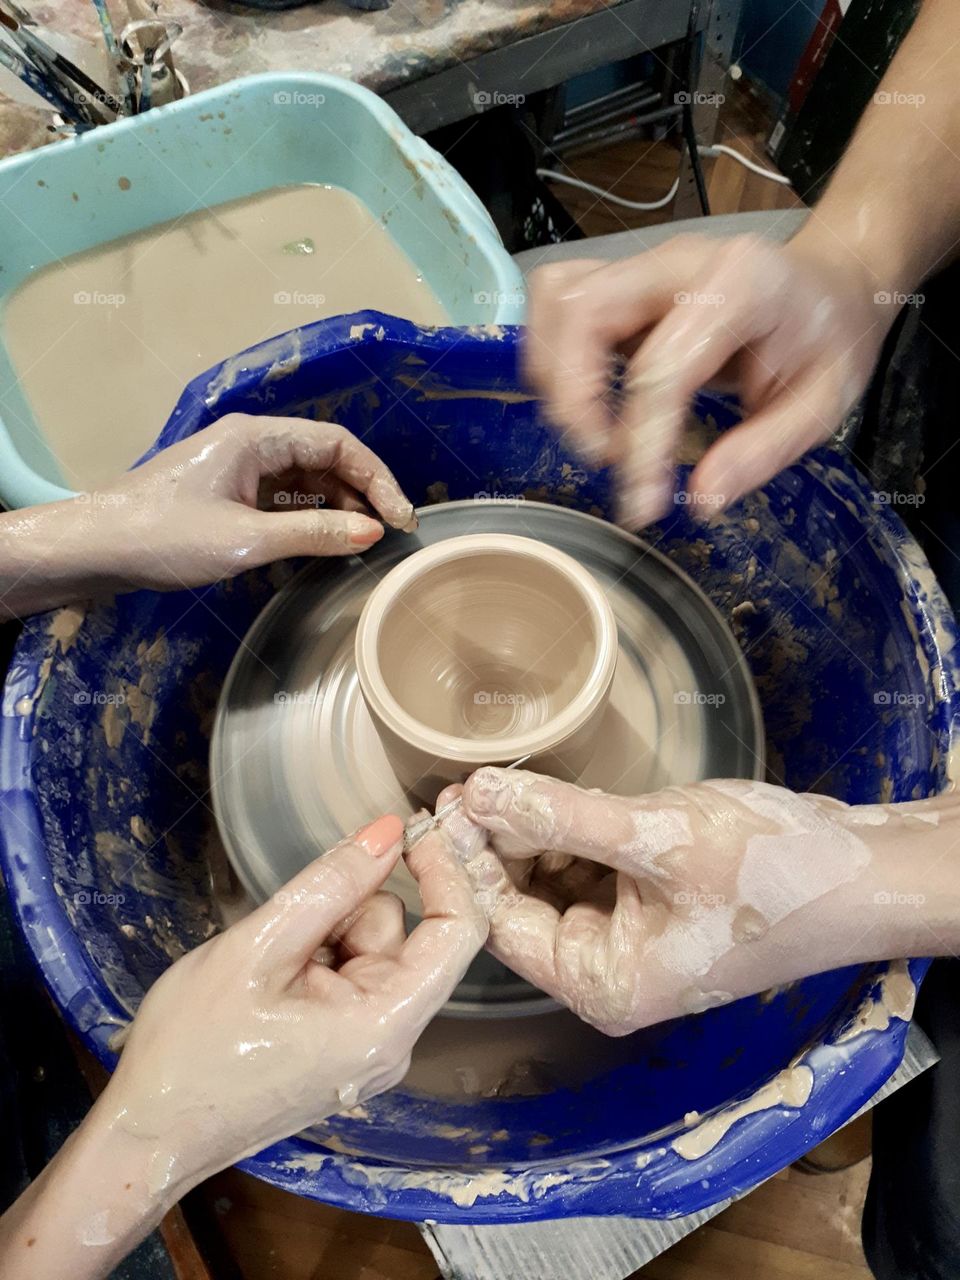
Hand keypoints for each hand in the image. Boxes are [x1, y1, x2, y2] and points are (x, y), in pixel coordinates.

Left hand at [93, 413, 416, 589]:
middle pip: (325, 457)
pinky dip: (309, 516)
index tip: (401, 517)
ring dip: (337, 505)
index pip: (337, 443)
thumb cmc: (164, 539)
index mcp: (255, 438)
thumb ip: (314, 535)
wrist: (95, 548)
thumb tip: (373, 532)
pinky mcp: (226, 492)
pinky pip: (282, 496)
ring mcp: (237, 467)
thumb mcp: (246, 541)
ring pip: (305, 478)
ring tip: (362, 540)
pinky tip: (324, 541)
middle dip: (362, 491)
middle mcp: (250, 443)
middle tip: (389, 532)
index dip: (377, 478)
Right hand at [101, 814, 484, 1192]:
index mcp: (385, 1025)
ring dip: (328, 932)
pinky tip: (271, 978)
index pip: (459, 933)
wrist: (147, 1130)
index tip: (410, 827)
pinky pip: (352, 973)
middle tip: (290, 924)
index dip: (445, 871)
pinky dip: (317, 956)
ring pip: (375, 948)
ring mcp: (370, 1045)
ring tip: (269, 962)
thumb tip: (388, 829)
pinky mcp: (346, 1044)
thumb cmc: (192, 1048)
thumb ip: (331, 885)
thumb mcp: (258, 947)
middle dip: (353, 909)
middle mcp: (393, 1040)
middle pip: (409, 937)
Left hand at [453, 768, 952, 1035]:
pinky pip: (590, 867)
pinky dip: (570, 832)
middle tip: (468, 783)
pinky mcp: (651, 901)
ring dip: (530, 833)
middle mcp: (609, 969)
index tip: (447, 805)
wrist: (864, 871)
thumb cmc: (771, 871)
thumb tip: (480, 792)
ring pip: (552, 881)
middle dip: (496, 845)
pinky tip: (556, 796)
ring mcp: (632, 935)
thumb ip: (561, 816)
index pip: (503, 926)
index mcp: (603, 982)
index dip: (469, 865)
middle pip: (522, 904)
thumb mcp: (657, 836)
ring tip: (502, 781)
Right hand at [524, 232, 887, 526]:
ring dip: (555, 375)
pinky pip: (556, 301)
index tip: (642, 505)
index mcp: (741, 284)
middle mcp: (677, 261)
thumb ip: (762, 451)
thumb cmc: (827, 340)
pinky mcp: (618, 280)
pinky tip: (585, 398)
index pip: (661, 366)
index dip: (641, 443)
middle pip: (583, 312)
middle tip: (605, 457)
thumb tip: (700, 500)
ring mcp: (641, 264)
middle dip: (575, 399)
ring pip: (557, 299)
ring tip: (594, 431)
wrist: (828, 284)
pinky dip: (552, 352)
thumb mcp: (823, 405)